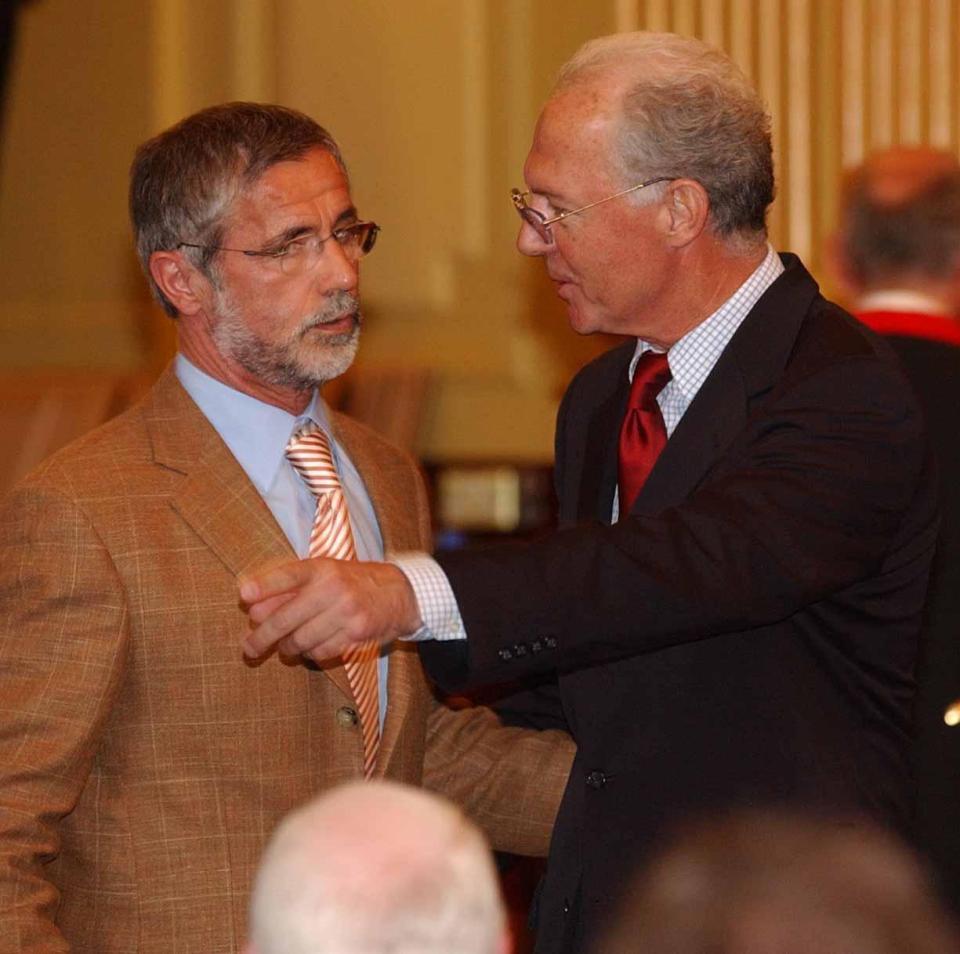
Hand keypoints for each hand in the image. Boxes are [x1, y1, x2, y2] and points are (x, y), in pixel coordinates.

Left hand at [239, 558, 422, 661]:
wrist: (398, 594)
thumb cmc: (351, 583)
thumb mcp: (324, 574)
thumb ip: (288, 589)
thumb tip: (253, 609)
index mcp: (322, 568)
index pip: (288, 575)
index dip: (265, 586)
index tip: (243, 595)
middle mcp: (334, 588)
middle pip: (287, 617)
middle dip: (262, 637)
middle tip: (249, 648)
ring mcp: (346, 612)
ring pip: (301, 640)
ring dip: (287, 647)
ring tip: (285, 646)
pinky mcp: (356, 633)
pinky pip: (320, 652)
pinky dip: (310, 654)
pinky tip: (310, 648)